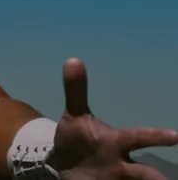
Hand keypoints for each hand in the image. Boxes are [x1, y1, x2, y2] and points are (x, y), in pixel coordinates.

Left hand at [49, 58, 177, 179]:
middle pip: (146, 174)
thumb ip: (75, 90)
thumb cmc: (76, 138)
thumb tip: (73, 59)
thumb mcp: (74, 115)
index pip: (139, 138)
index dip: (156, 136)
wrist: (61, 164)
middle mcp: (121, 166)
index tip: (176, 136)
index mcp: (116, 143)